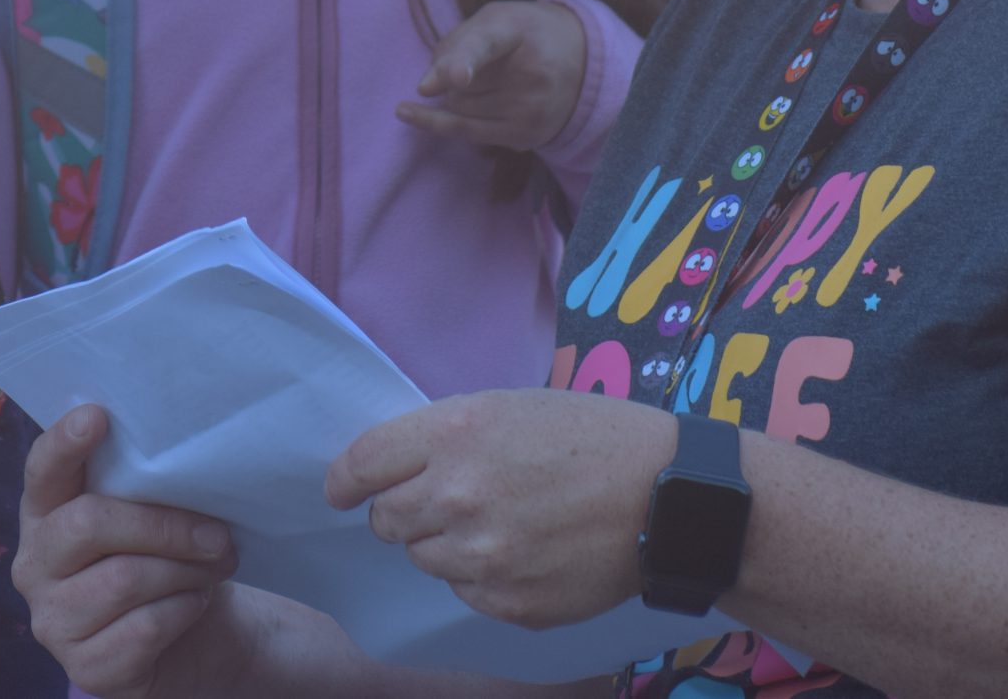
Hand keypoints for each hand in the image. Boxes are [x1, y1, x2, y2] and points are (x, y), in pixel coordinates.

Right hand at [13, 406, 243, 697]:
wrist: (191, 635)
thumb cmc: (167, 557)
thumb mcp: (154, 513)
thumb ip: (146, 483)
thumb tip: (184, 449)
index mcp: (45, 513)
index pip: (42, 471)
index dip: (64, 443)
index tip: (98, 417)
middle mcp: (35, 566)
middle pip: (88, 525)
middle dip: (165, 525)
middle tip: (218, 534)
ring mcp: (52, 622)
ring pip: (123, 579)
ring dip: (185, 570)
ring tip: (215, 566)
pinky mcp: (84, 670)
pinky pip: (143, 628)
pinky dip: (184, 610)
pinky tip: (195, 603)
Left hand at [325, 388, 680, 630]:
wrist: (667, 497)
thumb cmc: (593, 438)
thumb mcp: (510, 407)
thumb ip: (446, 437)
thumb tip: (394, 470)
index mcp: (455, 433)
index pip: (361, 465)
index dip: (344, 481)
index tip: (340, 491)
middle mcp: (457, 494)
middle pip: (386, 519)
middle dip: (404, 510)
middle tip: (446, 499)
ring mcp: (482, 554)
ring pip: (424, 558)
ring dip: (445, 543)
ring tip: (501, 521)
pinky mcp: (508, 601)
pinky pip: (466, 590)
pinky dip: (482, 575)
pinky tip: (526, 550)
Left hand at [395, 1, 587, 153]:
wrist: (584, 61)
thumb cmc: (525, 34)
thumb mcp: (493, 20)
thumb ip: (455, 45)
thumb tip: (425, 89)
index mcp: (519, 30)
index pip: (488, 44)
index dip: (466, 61)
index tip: (457, 78)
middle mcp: (530, 73)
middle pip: (459, 81)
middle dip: (453, 72)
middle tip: (482, 60)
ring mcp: (530, 109)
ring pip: (459, 107)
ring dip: (456, 95)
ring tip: (486, 79)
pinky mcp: (526, 136)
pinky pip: (466, 132)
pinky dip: (436, 121)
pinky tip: (406, 112)